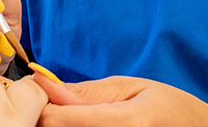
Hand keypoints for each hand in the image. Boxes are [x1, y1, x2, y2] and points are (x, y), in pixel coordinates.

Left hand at [29, 74, 207, 126]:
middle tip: (50, 109)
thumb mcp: (132, 88)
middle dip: (48, 122)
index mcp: (129, 122)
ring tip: (70, 118)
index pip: (63, 120)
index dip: (43, 108)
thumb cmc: (168, 109)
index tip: (39, 98)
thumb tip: (45, 85)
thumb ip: (88, 92)